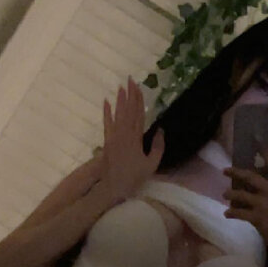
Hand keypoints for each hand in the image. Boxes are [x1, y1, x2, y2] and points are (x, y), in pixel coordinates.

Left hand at [99, 77, 164, 203]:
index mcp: (136, 138)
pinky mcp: (107, 140)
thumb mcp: (151, 164)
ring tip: (121, 86)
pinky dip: (106, 112)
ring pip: (118, 113)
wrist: (112, 187)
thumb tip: (161, 130)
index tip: (139, 87)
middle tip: (131, 80)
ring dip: (120, 100)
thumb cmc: (133, 177)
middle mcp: (124, 133)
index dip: (139, 100)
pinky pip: (107, 123)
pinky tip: (106, 101)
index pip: (139, 114)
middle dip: (130, 94)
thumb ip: (158, 147)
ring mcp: (114, 136)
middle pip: (128, 110)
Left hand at [223, 143, 267, 257]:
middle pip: (250, 177)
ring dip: (230, 194)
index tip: (256, 140)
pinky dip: (231, 213)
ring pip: (240, 195)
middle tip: (225, 170)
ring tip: (224, 195)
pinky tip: (227, 213)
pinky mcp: (257, 218)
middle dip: (235, 172)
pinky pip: (238, 213)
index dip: (264, 151)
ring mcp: (264, 204)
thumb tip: (262, 180)